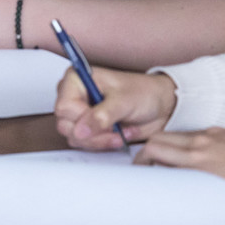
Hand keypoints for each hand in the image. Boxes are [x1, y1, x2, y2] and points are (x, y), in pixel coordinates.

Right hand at [55, 67, 176, 149]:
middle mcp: (75, 96)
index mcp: (77, 80)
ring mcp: (81, 114)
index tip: (102, 121)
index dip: (82, 118)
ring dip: (100, 140)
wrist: (160, 106)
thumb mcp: (124, 101)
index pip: (64, 107)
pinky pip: (85, 144)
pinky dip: (104, 143)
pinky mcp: (89, 129)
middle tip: (114, 130)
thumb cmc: (144, 93)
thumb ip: (102, 116)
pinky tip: (119, 135)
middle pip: (66, 125)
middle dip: (93, 134)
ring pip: (75, 138)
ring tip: (120, 132)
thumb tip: (81, 130)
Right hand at [135, 127, 224, 208]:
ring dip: (168, 145)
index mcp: (197, 159)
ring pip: (178, 135)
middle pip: (161, 138)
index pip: (154, 150)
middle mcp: (202, 143)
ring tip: (168, 162)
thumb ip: (189, 186)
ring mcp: (213, 135)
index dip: (140, 160)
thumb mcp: (215, 194)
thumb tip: (172, 186)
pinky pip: (197, 134)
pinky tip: (193, 156)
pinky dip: (187, 142)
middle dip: (148, 150)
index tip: (138, 169)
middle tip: (145, 165)